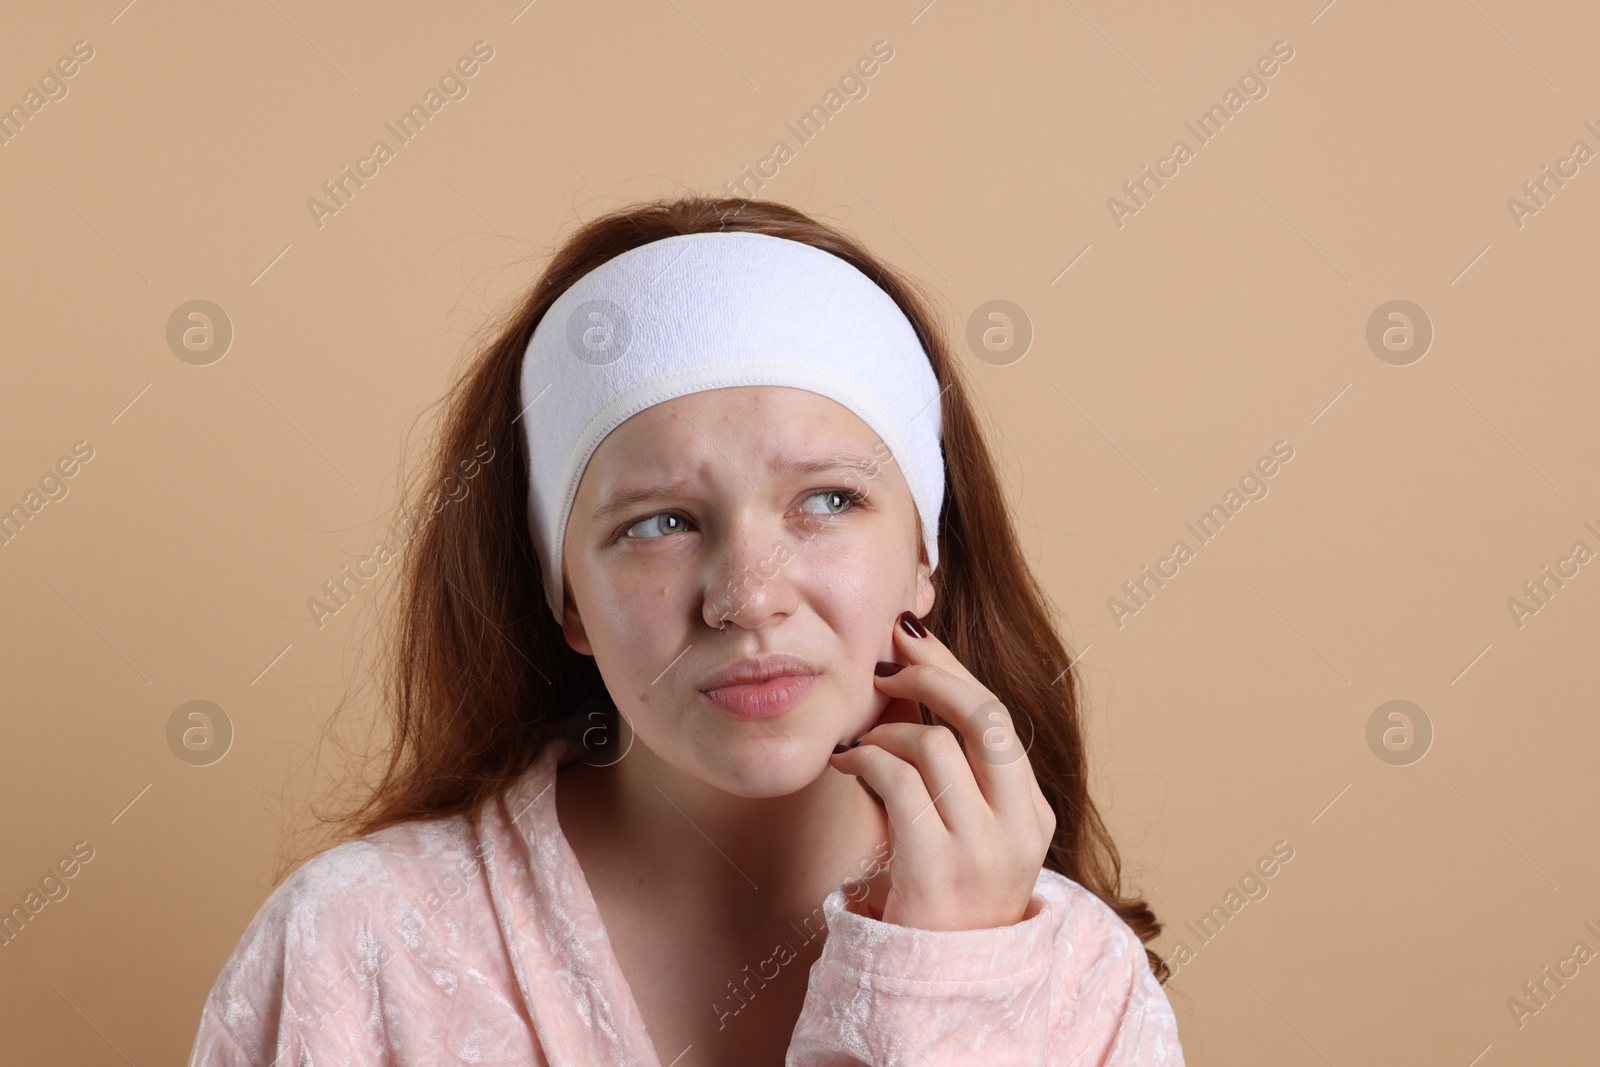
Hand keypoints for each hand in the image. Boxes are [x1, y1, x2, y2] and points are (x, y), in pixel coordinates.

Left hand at [827, 611, 1055, 930]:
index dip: (953, 670)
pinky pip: (897, 782)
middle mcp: (1020, 829)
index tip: (912, 639)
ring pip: (934, 746)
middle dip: (930, 675)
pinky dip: (865, 760)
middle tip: (885, 663)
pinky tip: (847, 765)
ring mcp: (982, 852)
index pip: (999, 719)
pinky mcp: (936, 870)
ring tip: (862, 743)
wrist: (938, 989)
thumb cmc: (943, 901)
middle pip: (982, 717)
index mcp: (1034, 815)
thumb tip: (915, 676)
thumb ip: (957, 771)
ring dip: (886, 730)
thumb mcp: (968, 833)